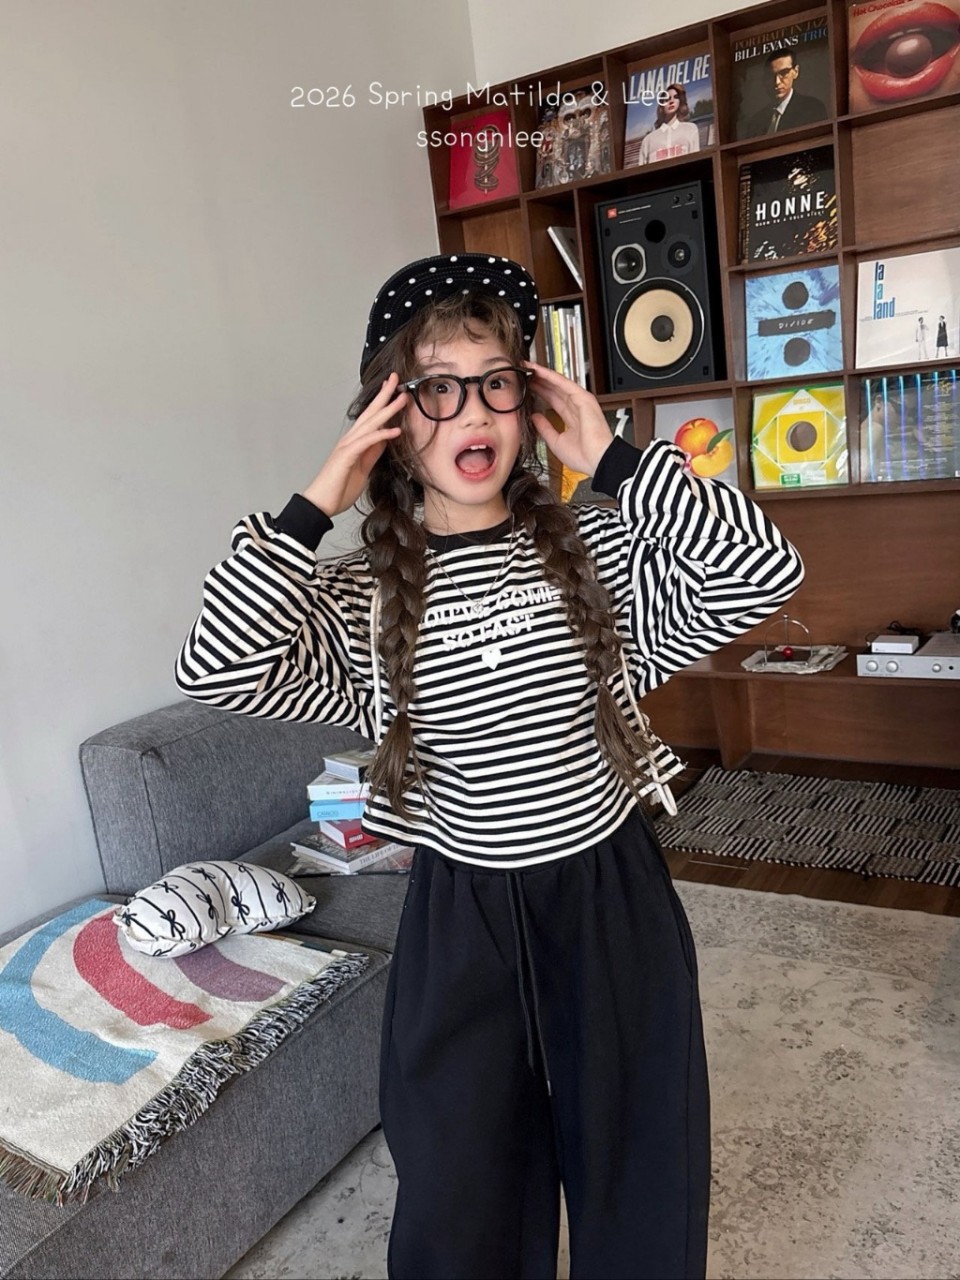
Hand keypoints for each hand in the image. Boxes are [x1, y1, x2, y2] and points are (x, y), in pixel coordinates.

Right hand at [301, 373, 408, 516]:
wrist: (321, 504)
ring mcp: (347, 447)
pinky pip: (366, 442)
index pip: (371, 418)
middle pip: (370, 413)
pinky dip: (381, 435)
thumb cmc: (338, 489)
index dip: (383, 403)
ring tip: (402, 398)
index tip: (394, 390)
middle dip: (384, 395)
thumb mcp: (363, 468)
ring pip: (370, 423)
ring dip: (387, 410)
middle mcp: (350, 440)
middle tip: (395, 379)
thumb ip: (373, 453)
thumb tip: (385, 440)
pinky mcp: (346, 457)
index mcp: (355, 442)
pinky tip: (394, 431)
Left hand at [524, 361, 612, 477]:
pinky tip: (539, 371)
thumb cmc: (584, 456)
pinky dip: (551, 376)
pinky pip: (564, 384)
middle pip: (555, 390)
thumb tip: (534, 417)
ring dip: (543, 375)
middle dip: (540, 381)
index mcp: (572, 419)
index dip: (540, 393)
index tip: (526, 388)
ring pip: (559, 384)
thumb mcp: (556, 441)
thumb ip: (545, 428)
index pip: (553, 401)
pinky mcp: (583, 398)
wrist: (597, 460)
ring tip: (528, 368)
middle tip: (523, 373)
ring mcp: (581, 402)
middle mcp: (577, 408)